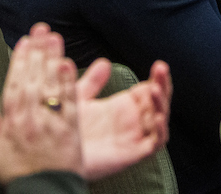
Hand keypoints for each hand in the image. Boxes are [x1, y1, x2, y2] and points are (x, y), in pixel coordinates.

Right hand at [0, 23, 82, 184]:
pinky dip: (69, 81)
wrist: (43, 192)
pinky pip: (69, 99)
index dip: (20, 60)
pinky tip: (69, 65)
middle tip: (42, 30)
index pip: (15, 82)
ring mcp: (52, 120)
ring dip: (53, 58)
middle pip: (35, 77)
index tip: (24, 42)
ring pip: (51, 84)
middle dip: (38, 51)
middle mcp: (32, 117)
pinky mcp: (70, 127)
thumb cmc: (21, 175)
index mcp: (12, 121)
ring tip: (55, 39)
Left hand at [74, 57, 171, 180]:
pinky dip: (160, 131)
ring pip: (159, 120)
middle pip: (157, 101)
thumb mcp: (79, 99)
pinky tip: (157, 118)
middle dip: (162, 85)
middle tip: (161, 69)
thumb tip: (104, 63)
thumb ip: (92, 82)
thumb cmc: (68, 130)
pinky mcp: (132, 154)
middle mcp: (131, 121)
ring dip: (161, 104)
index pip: (148, 90)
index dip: (156, 78)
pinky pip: (154, 144)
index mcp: (123, 107)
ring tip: (156, 89)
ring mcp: (133, 137)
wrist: (57, 157)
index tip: (158, 66)